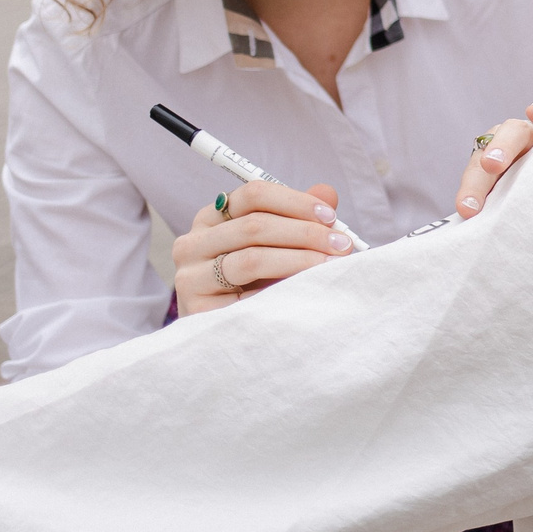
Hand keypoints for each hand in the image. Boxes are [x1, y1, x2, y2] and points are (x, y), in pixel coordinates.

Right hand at [172, 181, 349, 313]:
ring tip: (330, 266)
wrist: (228, 337)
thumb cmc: (254, 284)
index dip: (296, 202)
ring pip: (252, 259)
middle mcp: (193, 243)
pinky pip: (247, 297)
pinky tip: (305, 293)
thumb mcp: (276, 246)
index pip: (253, 195)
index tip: (331, 217)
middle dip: (305, 233)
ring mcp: (190, 277)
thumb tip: (327, 193)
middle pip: (255, 226)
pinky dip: (281, 292)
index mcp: (211, 218)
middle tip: (342, 245)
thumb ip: (298, 218)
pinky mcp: (197, 309)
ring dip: (299, 260)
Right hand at [452, 60, 532, 217]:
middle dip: (500, 147)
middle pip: (510, 134)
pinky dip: (467, 195)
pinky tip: (464, 212)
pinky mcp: (487, 183)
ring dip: (473, 180)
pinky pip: (473, 185)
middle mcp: (526, 140)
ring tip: (467, 207)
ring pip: (482, 161)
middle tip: (493, 165)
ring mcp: (502, 161)